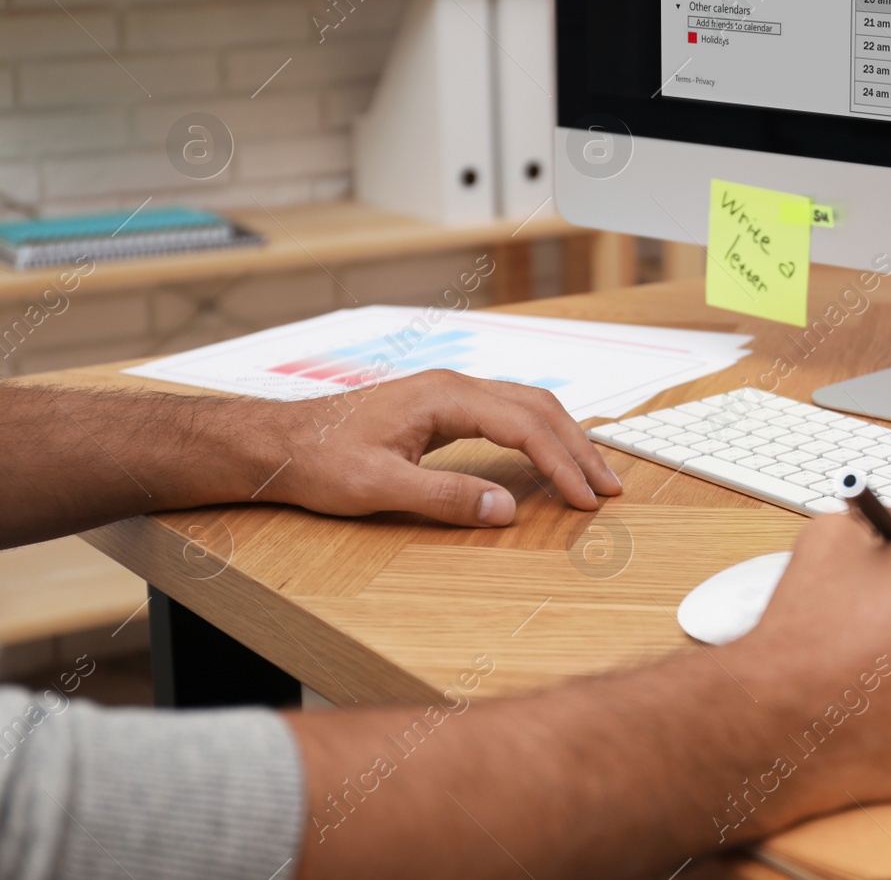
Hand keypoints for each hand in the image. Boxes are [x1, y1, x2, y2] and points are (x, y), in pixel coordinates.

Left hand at [263, 370, 621, 524]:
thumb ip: (445, 496)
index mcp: (445, 396)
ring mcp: (450, 395)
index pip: (524, 425)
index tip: (585, 499)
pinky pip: (508, 415)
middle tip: (608, 489)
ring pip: (527, 407)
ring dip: (563, 440)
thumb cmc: (318, 458)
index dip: (561, 464)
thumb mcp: (378, 486)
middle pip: (538, 408)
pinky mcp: (443, 409)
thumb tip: (506, 508)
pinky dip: (539, 435)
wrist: (277, 441)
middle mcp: (454, 387)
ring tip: (592, 475)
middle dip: (578, 449)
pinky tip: (549, 456)